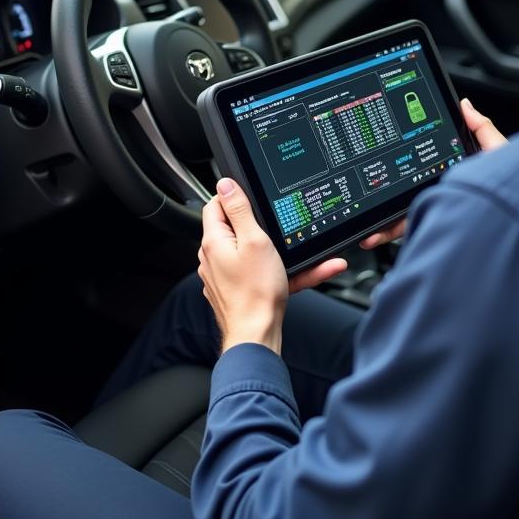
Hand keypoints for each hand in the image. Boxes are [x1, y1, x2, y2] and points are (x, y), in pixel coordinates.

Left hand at [199, 178, 346, 354]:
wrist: (257, 334)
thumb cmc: (257, 292)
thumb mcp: (254, 240)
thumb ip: (239, 209)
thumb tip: (225, 184)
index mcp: (213, 241)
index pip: (215, 205)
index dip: (235, 198)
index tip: (254, 201)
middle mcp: (212, 258)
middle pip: (234, 228)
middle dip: (260, 226)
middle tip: (278, 229)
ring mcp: (222, 277)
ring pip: (250, 253)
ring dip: (276, 251)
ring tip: (300, 255)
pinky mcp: (235, 291)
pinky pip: (258, 274)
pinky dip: (279, 272)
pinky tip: (307, 273)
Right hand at [359, 98, 506, 250]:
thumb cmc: (515, 188)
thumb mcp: (498, 153)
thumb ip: (482, 130)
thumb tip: (464, 105)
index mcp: (459, 175)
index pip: (427, 166)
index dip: (407, 161)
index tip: (389, 157)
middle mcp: (447, 195)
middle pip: (409, 191)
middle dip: (386, 193)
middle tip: (369, 189)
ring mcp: (440, 213)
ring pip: (402, 214)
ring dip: (381, 219)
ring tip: (366, 221)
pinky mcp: (436, 229)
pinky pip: (408, 231)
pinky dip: (386, 234)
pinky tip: (373, 234)